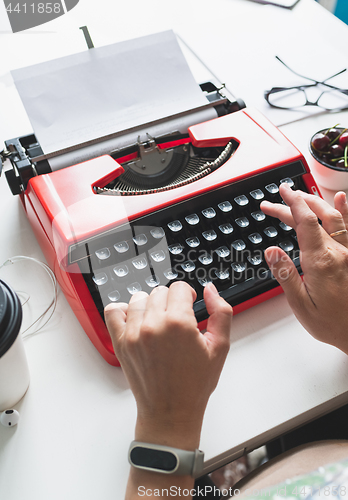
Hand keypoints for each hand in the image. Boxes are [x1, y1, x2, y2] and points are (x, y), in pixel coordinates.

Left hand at [104, 281, 231, 449]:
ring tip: (158, 322)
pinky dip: (123, 310)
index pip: (179, 287)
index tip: (190, 305)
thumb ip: (221, 312)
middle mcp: (153, 325)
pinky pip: (113, 311)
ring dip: (150, 305)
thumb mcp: (220, 347)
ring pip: (139, 298)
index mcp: (178, 323)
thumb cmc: (194, 384)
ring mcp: (133, 333)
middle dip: (171, 301)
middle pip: (160, 291)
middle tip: (177, 320)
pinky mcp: (120, 342)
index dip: (188, 295)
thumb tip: (210, 290)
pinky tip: (136, 320)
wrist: (170, 412)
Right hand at [260, 183, 347, 353]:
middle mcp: (337, 252)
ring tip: (301, 194)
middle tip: (279, 197)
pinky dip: (345, 210)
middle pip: (314, 216)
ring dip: (315, 202)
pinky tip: (341, 199)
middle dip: (295, 202)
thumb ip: (285, 275)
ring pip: (333, 217)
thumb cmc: (331, 323)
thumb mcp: (300, 304)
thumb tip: (271, 251)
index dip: (291, 203)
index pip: (304, 221)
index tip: (281, 193)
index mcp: (320, 261)